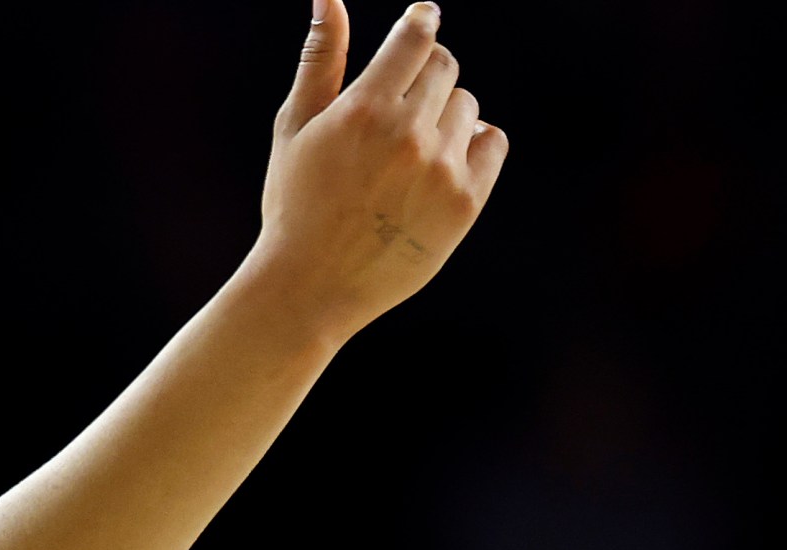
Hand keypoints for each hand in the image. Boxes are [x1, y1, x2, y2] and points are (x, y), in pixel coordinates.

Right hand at [245, 1, 507, 345]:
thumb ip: (321, 58)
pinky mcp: (465, 202)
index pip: (417, 36)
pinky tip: (439, 165)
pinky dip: (473, 144)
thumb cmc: (295, 202)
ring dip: (445, 116)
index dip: (422, 21)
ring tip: (408, 153)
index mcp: (364, 108)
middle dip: (425, 76)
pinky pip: (492, 142)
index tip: (423, 20)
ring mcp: (441, 169)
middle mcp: (408, 133)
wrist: (310, 287)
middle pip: (446, 67)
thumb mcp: (296, 127)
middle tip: (400, 109)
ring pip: (468, 106)